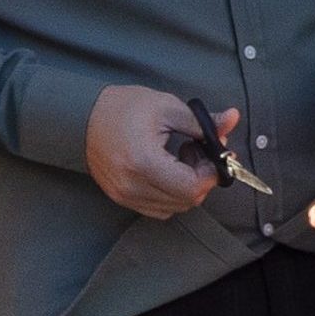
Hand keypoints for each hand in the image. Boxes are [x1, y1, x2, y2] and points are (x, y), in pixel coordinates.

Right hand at [84, 85, 227, 218]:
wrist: (82, 116)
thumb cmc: (123, 108)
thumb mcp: (167, 107)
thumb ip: (203, 122)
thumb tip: (232, 119)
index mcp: (144, 162)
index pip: (192, 188)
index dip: (210, 173)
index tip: (211, 152)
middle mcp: (132, 186)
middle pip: (186, 201)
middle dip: (201, 178)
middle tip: (196, 149)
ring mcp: (124, 196)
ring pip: (174, 208)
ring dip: (186, 187)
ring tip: (179, 157)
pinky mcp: (121, 198)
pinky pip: (158, 208)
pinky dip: (170, 193)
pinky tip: (166, 168)